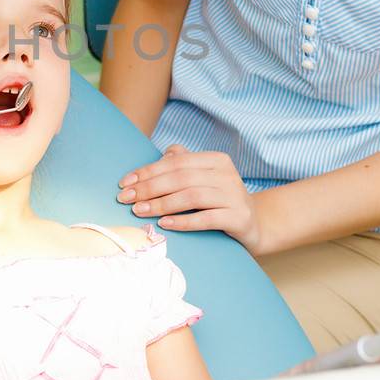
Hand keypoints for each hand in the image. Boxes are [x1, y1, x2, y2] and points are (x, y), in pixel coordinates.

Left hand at [117, 144, 262, 251]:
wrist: (254, 225)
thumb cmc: (220, 200)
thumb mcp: (204, 179)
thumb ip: (185, 164)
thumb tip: (164, 154)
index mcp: (216, 160)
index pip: (176, 162)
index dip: (148, 171)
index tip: (125, 183)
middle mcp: (227, 174)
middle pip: (181, 178)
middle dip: (149, 188)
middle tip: (126, 199)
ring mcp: (235, 196)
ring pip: (192, 196)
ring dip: (162, 204)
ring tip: (139, 211)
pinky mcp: (239, 217)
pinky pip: (207, 218)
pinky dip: (184, 221)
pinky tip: (165, 223)